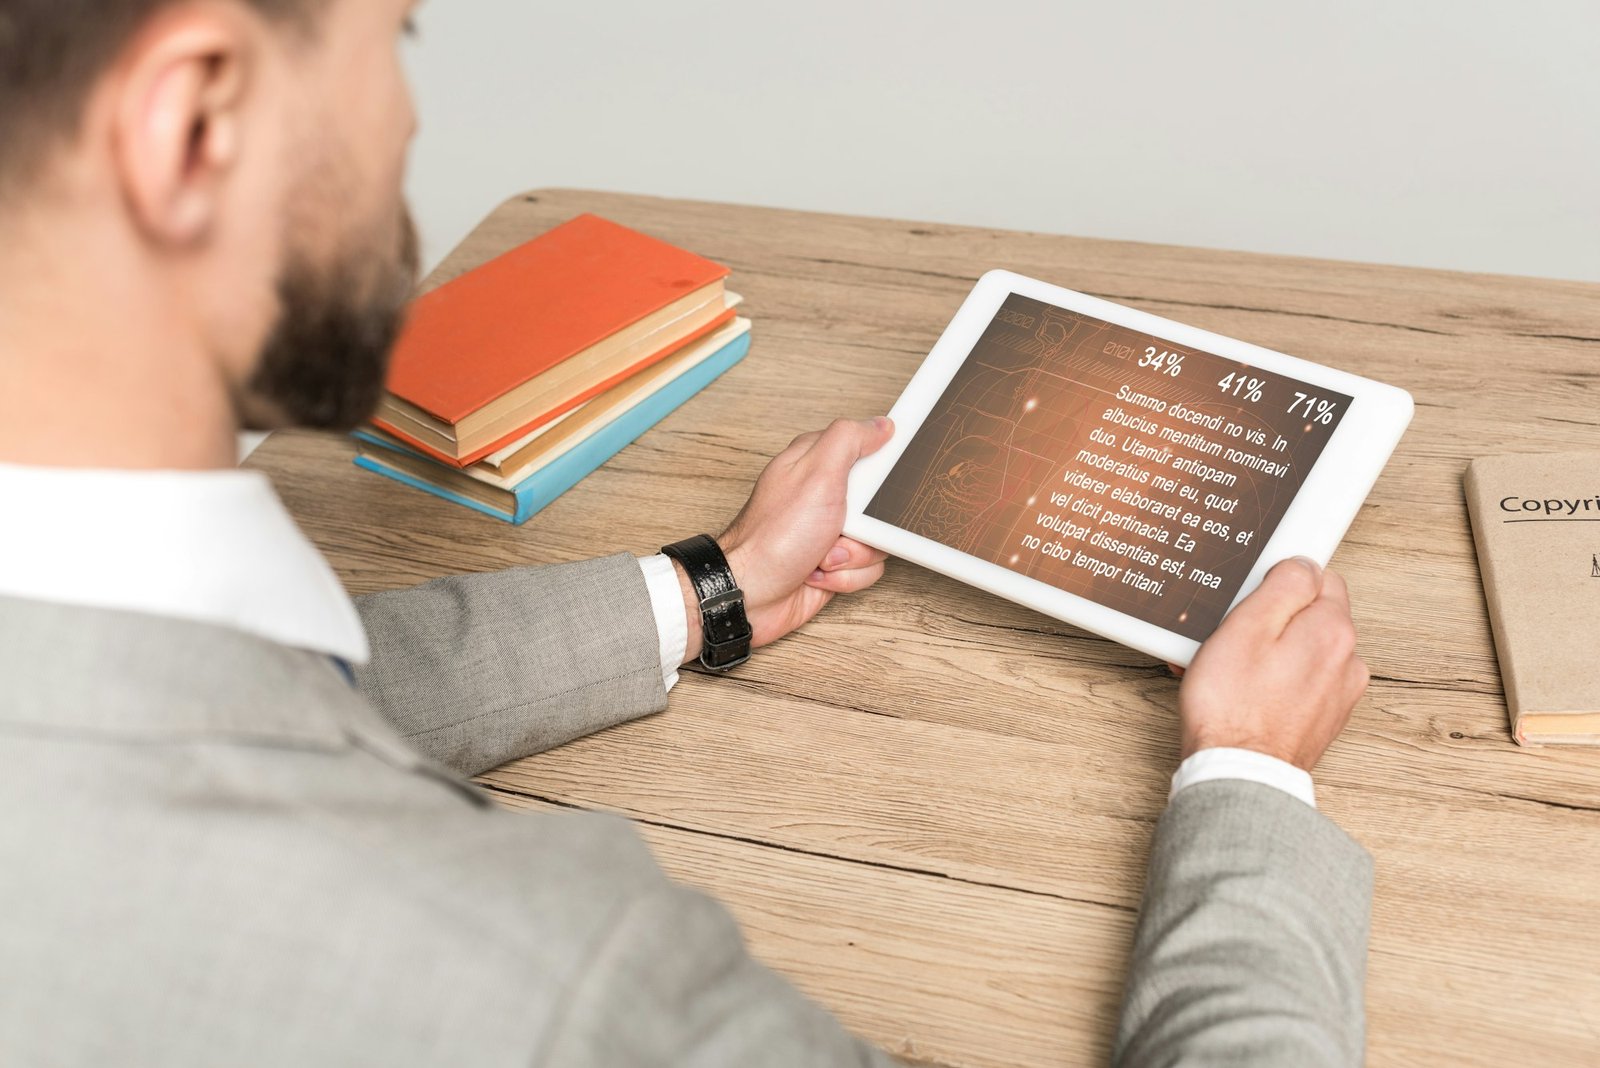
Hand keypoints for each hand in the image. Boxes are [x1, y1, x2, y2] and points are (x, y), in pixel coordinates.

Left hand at [673, 417, 894, 660]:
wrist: (750, 593)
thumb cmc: (774, 536)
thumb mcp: (816, 474)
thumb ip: (850, 440)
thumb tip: (880, 424)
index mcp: (818, 463)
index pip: (868, 450)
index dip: (881, 469)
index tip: (879, 485)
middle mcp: (824, 495)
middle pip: (880, 502)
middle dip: (869, 524)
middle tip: (844, 526)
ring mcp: (828, 530)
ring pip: (877, 540)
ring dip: (854, 555)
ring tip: (824, 555)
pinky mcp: (833, 563)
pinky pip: (866, 568)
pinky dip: (846, 576)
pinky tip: (818, 573)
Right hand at [1176, 557, 1368, 772]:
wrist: (1239, 774)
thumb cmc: (1233, 708)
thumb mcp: (1246, 627)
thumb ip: (1283, 585)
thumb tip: (1301, 564)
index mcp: (1332, 630)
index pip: (1318, 576)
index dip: (1278, 581)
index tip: (1251, 596)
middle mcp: (1347, 661)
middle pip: (1310, 615)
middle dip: (1271, 618)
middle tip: (1231, 635)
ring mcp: (1338, 694)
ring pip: (1302, 650)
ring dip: (1270, 651)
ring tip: (1230, 669)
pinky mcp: (1323, 719)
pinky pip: (1299, 682)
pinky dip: (1273, 680)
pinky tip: (1242, 691)